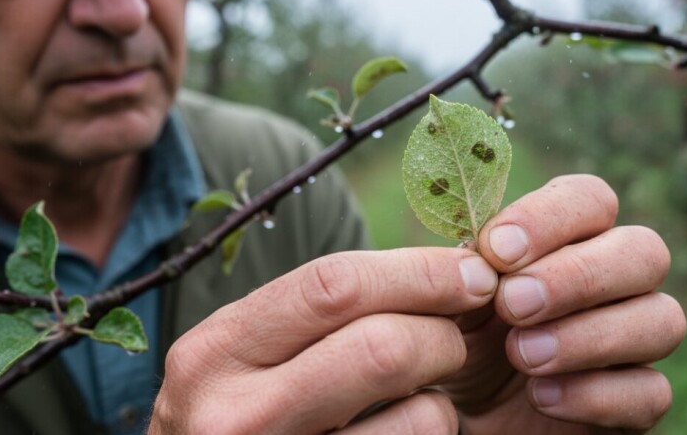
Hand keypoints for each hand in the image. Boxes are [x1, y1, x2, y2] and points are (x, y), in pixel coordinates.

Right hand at [148, 247, 500, 433]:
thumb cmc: (241, 410)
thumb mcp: (249, 353)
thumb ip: (322, 309)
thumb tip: (450, 268)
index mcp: (215, 352)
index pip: (335, 286)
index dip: (419, 272)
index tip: (470, 272)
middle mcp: (235, 415)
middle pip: (384, 346)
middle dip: (444, 332)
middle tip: (455, 336)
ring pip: (420, 414)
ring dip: (441, 396)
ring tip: (418, 393)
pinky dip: (430, 431)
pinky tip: (401, 428)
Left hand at [445, 175, 686, 433]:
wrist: (467, 407)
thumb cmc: (462, 335)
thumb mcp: (450, 298)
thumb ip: (467, 268)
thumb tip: (484, 257)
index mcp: (572, 236)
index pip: (591, 199)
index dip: (550, 218)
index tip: (496, 251)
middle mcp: (617, 279)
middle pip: (645, 251)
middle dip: (578, 277)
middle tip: (513, 304)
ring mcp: (636, 339)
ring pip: (663, 320)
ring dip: (589, 336)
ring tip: (522, 355)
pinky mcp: (638, 399)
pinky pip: (652, 392)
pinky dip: (595, 395)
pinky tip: (541, 397)